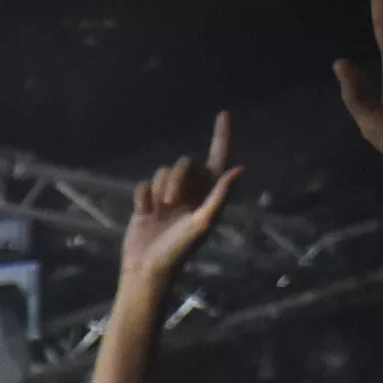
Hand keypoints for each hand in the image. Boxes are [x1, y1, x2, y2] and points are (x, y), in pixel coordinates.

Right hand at [114, 113, 244, 306]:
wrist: (147, 268)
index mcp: (208, 196)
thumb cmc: (178, 251)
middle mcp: (190, 192)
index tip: (223, 114)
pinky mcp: (147, 202)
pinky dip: (143, 198)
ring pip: (163, 172)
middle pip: (185, 163)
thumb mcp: (203, 223)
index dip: (222, 137)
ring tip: (159, 213)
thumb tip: (239, 170)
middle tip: (172, 202)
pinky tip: (144, 215)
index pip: (218, 159)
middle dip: (177, 178)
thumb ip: (220, 196)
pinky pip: (144, 184)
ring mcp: (168, 197)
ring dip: (160, 190)